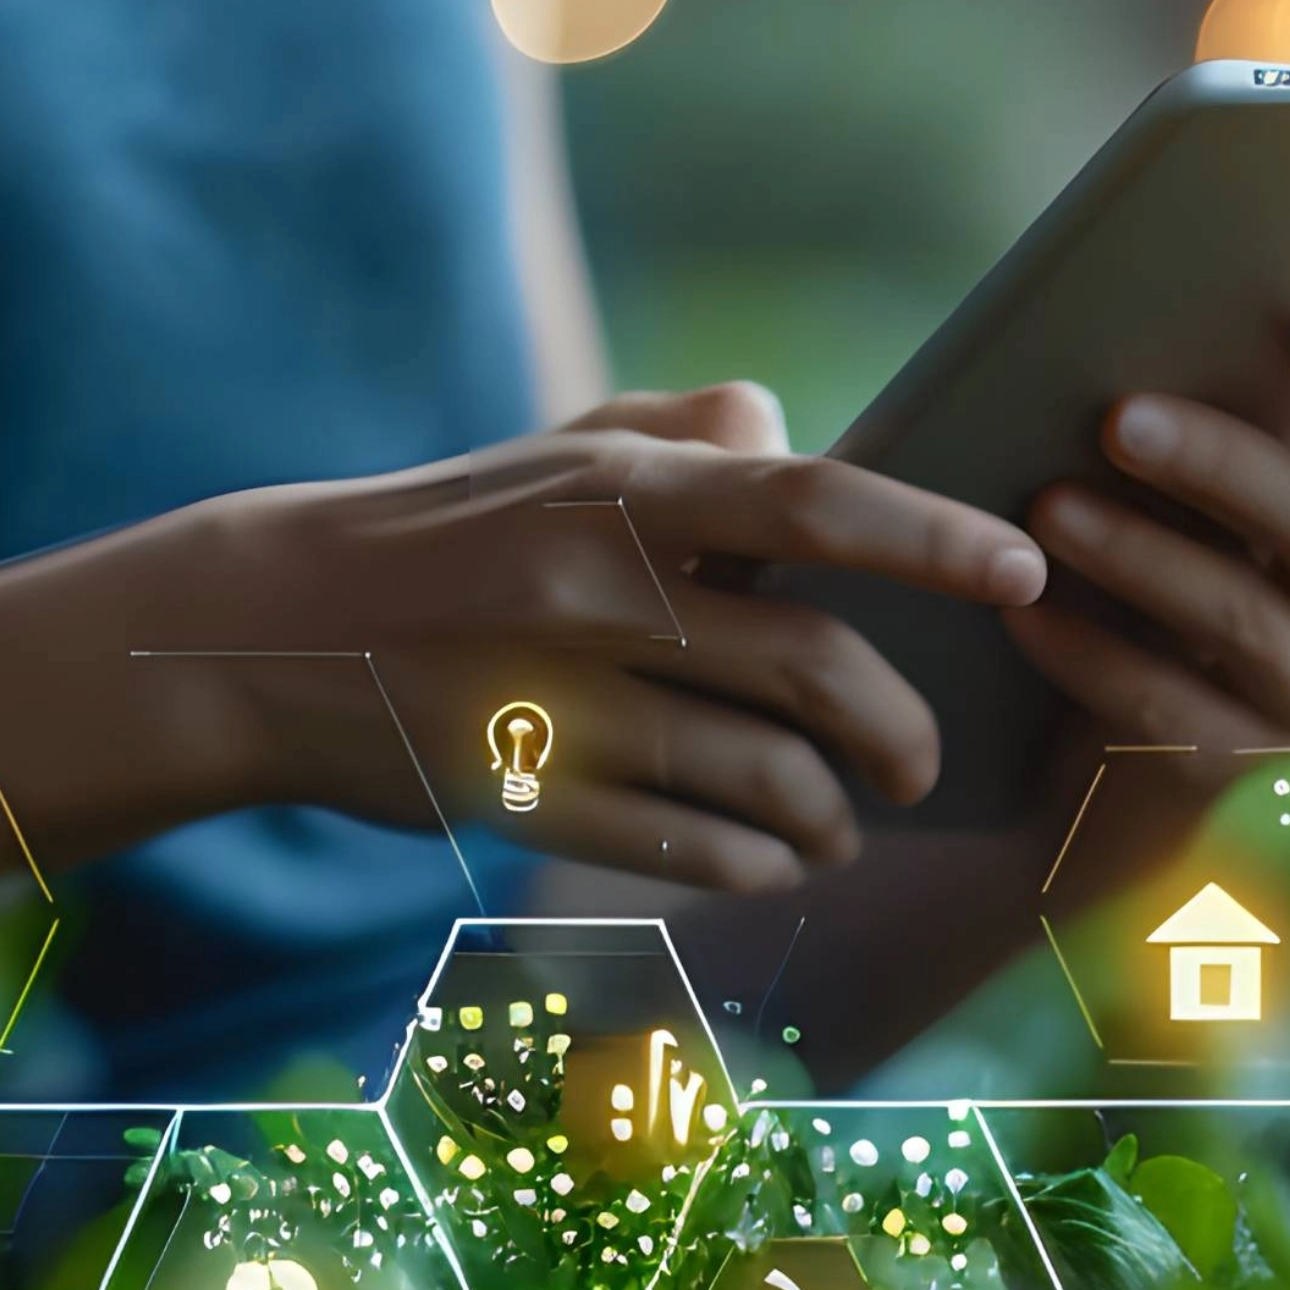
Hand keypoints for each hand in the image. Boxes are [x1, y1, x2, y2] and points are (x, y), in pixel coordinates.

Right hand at [164, 384, 1045, 893]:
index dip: (933, 540)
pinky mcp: (523, 795)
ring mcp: (556, 700)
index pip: (813, 503)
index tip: (1022, 570)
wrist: (267, 633)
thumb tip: (795, 427)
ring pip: (762, 778)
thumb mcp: (560, 449)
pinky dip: (759, 862)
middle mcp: (595, 589)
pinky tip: (774, 857)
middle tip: (922, 760)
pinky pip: (690, 848)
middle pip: (812, 667)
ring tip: (845, 820)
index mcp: (621, 489)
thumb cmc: (452, 532)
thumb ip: (687, 430)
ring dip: (832, 816)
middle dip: (899, 730)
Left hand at [1010, 310, 1289, 790]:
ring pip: (1238, 615)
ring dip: (1137, 553)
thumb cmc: (1233, 557)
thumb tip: (1231, 324)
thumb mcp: (1270, 486)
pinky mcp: (1249, 762)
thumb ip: (1275, 418)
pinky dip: (1091, 655)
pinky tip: (1026, 613)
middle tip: (1119, 421)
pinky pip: (1167, 711)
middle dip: (1220, 467)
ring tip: (1050, 507)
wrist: (1200, 728)